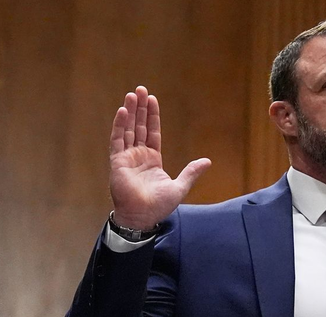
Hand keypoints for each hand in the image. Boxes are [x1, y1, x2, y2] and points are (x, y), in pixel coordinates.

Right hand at [109, 85, 210, 230]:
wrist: (142, 217)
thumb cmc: (159, 206)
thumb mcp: (180, 187)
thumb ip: (191, 172)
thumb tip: (207, 161)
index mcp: (152, 159)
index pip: (152, 132)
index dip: (152, 116)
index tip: (152, 99)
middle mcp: (138, 155)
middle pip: (139, 126)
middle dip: (140, 108)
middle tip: (140, 89)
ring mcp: (127, 157)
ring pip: (128, 129)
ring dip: (130, 112)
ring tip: (132, 95)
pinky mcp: (117, 162)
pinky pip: (117, 140)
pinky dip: (119, 125)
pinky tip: (122, 111)